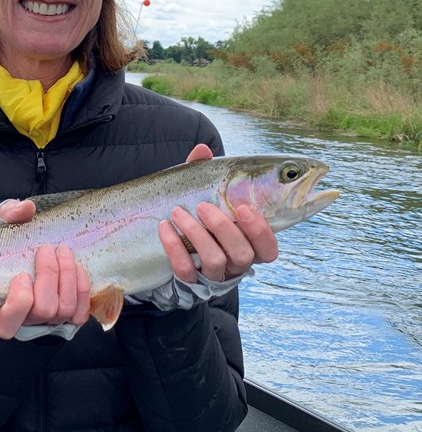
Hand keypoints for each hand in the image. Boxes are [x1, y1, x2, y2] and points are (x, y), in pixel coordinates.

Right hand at [0, 200, 90, 339]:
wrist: (31, 256)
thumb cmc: (11, 248)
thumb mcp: (4, 229)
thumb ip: (9, 216)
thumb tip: (26, 208)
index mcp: (0, 311)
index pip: (8, 323)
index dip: (18, 302)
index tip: (22, 275)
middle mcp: (26, 322)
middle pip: (43, 310)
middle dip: (49, 276)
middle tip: (48, 250)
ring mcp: (50, 322)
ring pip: (64, 310)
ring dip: (67, 276)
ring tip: (64, 251)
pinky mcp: (70, 318)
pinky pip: (81, 312)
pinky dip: (82, 289)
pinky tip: (77, 267)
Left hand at [158, 145, 278, 282]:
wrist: (173, 252)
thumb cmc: (200, 218)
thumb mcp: (206, 196)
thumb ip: (207, 174)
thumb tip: (202, 149)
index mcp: (249, 244)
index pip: (269, 248)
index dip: (261, 231)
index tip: (243, 209)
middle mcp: (236, 264)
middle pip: (242, 254)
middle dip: (223, 227)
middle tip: (203, 207)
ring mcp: (213, 275)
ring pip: (215, 261)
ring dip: (196, 234)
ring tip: (178, 213)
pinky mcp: (190, 282)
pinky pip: (185, 270)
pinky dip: (174, 247)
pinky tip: (164, 228)